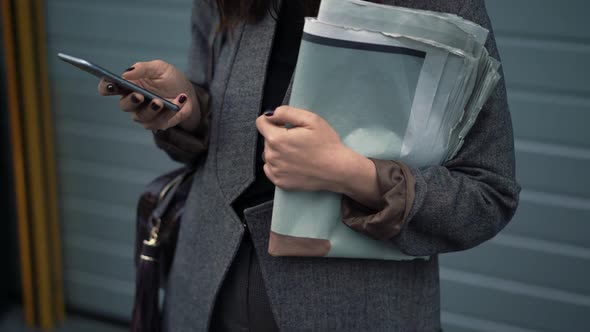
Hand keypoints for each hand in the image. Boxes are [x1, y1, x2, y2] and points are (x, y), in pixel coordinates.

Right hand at [97, 60, 201, 130]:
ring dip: (150, 109)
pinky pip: (157, 123)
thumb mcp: (159, 68)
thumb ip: (143, 68)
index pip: (110, 87)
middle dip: (131, 101)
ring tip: (160, 102)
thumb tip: (126, 74)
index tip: (110, 85)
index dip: (106, 87)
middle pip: (124, 105)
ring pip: (140, 116)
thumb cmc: (170, 79)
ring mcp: (144, 114)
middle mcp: (133, 101)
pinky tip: (178, 102)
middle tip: (139, 95)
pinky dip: (169, 113)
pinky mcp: (157, 123)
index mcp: (129, 85)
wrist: (188, 93)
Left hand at [255, 106, 371, 193]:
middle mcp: (271, 156)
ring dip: (278, 151)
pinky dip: (278, 164)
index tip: (286, 124)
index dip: (274, 120)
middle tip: (298, 140)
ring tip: (297, 153)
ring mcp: (275, 171)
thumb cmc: (326, 143)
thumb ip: (286, 112)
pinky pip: (270, 169)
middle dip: (278, 136)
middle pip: (266, 139)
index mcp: (276, 139)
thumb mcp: (311, 119)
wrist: (338, 170)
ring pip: (268, 154)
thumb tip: (270, 114)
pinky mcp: (280, 182)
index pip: (261, 123)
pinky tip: (294, 163)